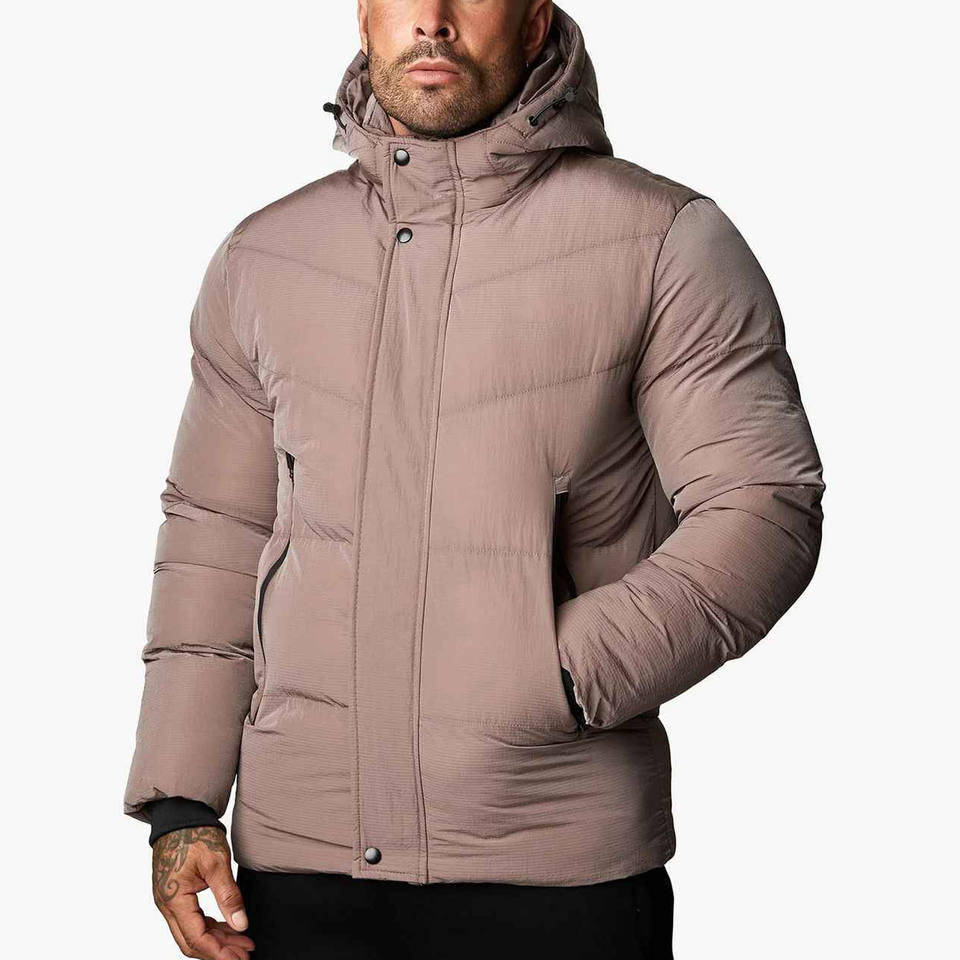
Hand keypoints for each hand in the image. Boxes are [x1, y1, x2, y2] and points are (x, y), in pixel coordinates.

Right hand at [152, 826, 255, 958]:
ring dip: (216, 941)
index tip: (238, 958)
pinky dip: (210, 927)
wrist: (180, 814)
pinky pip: (191, 920)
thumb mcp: (216, 863)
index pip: (196, 938)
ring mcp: (169, 901)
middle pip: (191, 941)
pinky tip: (228, 928)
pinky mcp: (175, 894)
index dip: (218, 952)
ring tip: (242, 944)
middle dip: (218, 952)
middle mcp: (167, 904)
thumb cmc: (195, 833)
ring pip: (191, 932)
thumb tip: (240, 924)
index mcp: (174, 899)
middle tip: (244, 955)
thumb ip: (229, 896)